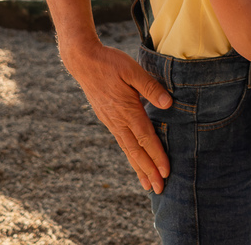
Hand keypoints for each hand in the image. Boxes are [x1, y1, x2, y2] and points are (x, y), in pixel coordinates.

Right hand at [63, 42, 172, 192]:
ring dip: (139, 168)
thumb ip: (150, 87)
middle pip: (136, 151)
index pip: (145, 138)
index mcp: (126, 109)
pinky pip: (121, 142)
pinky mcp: (107, 118)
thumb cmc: (109, 62)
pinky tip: (135, 161)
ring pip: (127, 149)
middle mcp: (117, 120)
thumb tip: (168, 104)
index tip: (166, 172)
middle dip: (148, 171)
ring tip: (147, 184)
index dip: (156, 155)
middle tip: (159, 189)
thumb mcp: (132, 69)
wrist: (83, 61)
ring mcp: (110, 121)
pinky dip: (130, 155)